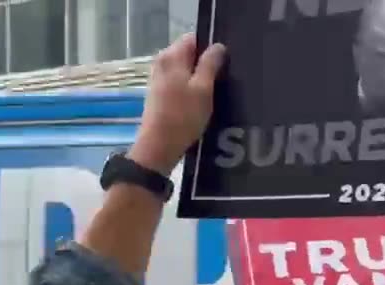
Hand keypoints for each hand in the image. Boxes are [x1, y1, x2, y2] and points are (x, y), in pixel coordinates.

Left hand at [129, 34, 226, 175]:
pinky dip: (192, 87)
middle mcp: (162, 62)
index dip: (211, 47)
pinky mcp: (160, 93)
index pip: (194, 38)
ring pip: (185, 69)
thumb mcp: (203, 89)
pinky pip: (180, 81)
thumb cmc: (183, 116)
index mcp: (171, 56)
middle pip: (189, 53)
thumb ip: (210, 64)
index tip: (226, 61)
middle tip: (225, 77)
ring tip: (217, 90)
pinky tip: (203, 100)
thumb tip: (218, 46)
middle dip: (206, 63)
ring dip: (200, 77)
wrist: (159, 146)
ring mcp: (159, 78)